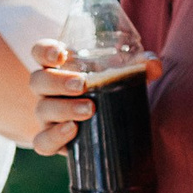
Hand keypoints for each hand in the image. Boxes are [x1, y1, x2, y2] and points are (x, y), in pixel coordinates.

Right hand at [26, 40, 159, 158]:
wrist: (106, 128)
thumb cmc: (109, 92)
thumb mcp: (123, 76)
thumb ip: (139, 67)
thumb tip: (153, 65)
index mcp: (60, 67)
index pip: (41, 53)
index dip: (44, 50)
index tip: (60, 54)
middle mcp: (48, 90)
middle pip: (39, 80)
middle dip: (58, 81)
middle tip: (82, 84)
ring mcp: (47, 115)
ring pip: (42, 109)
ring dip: (64, 108)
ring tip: (89, 109)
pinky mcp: (51, 139)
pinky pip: (42, 142)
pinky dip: (54, 136)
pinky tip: (72, 130)